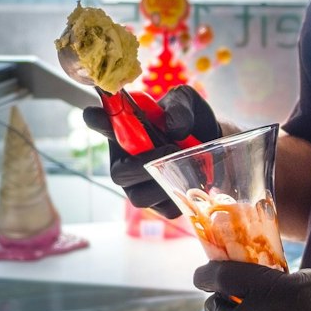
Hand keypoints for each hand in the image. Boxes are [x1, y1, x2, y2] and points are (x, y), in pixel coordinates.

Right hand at [81, 86, 223, 218]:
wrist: (214, 143)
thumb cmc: (192, 120)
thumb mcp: (187, 102)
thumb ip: (179, 106)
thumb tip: (174, 128)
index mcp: (125, 132)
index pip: (102, 124)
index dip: (97, 120)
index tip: (96, 114)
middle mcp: (127, 162)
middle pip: (118, 173)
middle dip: (141, 165)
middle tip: (169, 148)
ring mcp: (141, 187)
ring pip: (139, 196)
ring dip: (163, 182)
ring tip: (185, 164)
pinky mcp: (162, 205)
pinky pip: (166, 209)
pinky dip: (182, 195)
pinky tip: (191, 180)